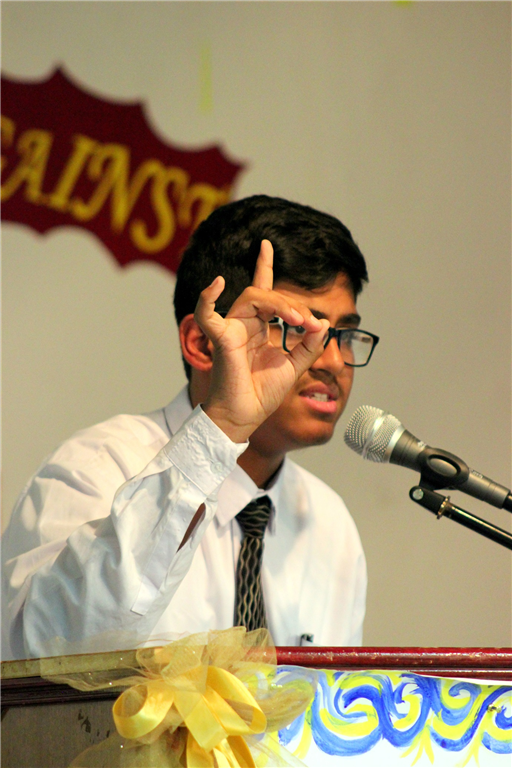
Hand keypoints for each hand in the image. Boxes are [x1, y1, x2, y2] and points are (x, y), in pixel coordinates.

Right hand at [195, 240, 328, 442]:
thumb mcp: (295, 367)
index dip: (264, 266)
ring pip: (253, 296)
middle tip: (308, 324)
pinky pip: (207, 313)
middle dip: (293, 305)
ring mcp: (231, 329)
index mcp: (259, 328)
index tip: (266, 245)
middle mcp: (244, 324)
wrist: (246, 416)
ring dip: (279, 303)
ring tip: (296, 320)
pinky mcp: (221, 338)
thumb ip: (309, 345)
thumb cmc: (263, 394)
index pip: (264, 291)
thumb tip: (322, 322)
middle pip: (268, 294)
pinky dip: (208, 296)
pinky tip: (219, 282)